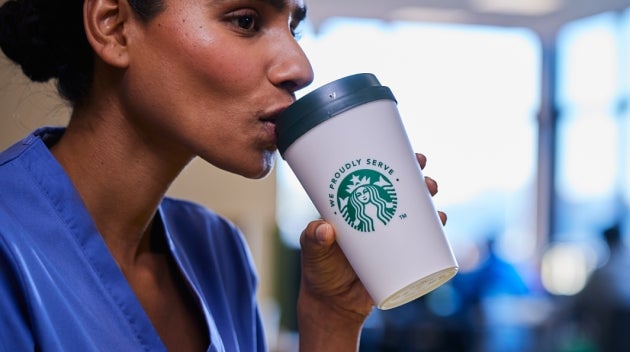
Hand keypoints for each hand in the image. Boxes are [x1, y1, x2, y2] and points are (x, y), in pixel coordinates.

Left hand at [297, 153, 444, 350]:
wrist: (333, 305)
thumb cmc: (319, 272)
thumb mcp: (313, 253)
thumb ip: (313, 240)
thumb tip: (324, 229)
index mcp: (356, 207)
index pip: (378, 178)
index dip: (395, 163)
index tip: (411, 156)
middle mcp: (377, 217)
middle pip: (403, 192)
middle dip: (420, 181)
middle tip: (427, 180)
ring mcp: (390, 238)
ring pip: (416, 214)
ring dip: (431, 204)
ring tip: (435, 203)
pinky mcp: (400, 259)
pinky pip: (422, 243)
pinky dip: (435, 232)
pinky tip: (441, 222)